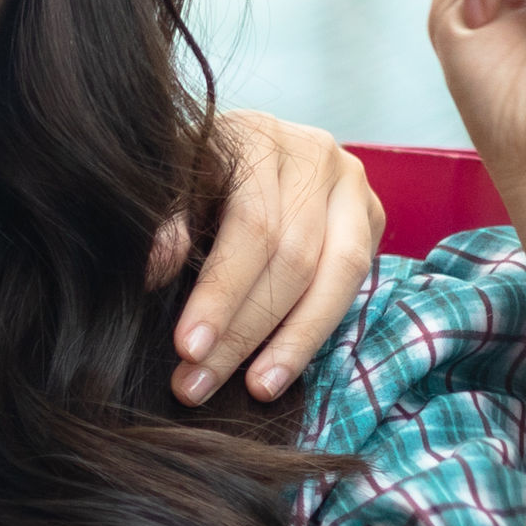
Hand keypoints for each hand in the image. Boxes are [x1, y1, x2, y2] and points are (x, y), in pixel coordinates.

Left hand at [155, 111, 382, 404]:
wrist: (229, 150)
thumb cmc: (184, 173)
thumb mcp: (163, 186)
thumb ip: (162, 220)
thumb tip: (155, 267)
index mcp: (256, 135)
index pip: (251, 225)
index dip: (221, 292)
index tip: (186, 348)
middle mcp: (313, 153)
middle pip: (293, 257)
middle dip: (245, 332)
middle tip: (197, 384)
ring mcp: (351, 183)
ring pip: (338, 275)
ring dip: (292, 343)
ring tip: (254, 390)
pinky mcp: (370, 214)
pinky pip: (354, 283)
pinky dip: (316, 330)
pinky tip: (281, 367)